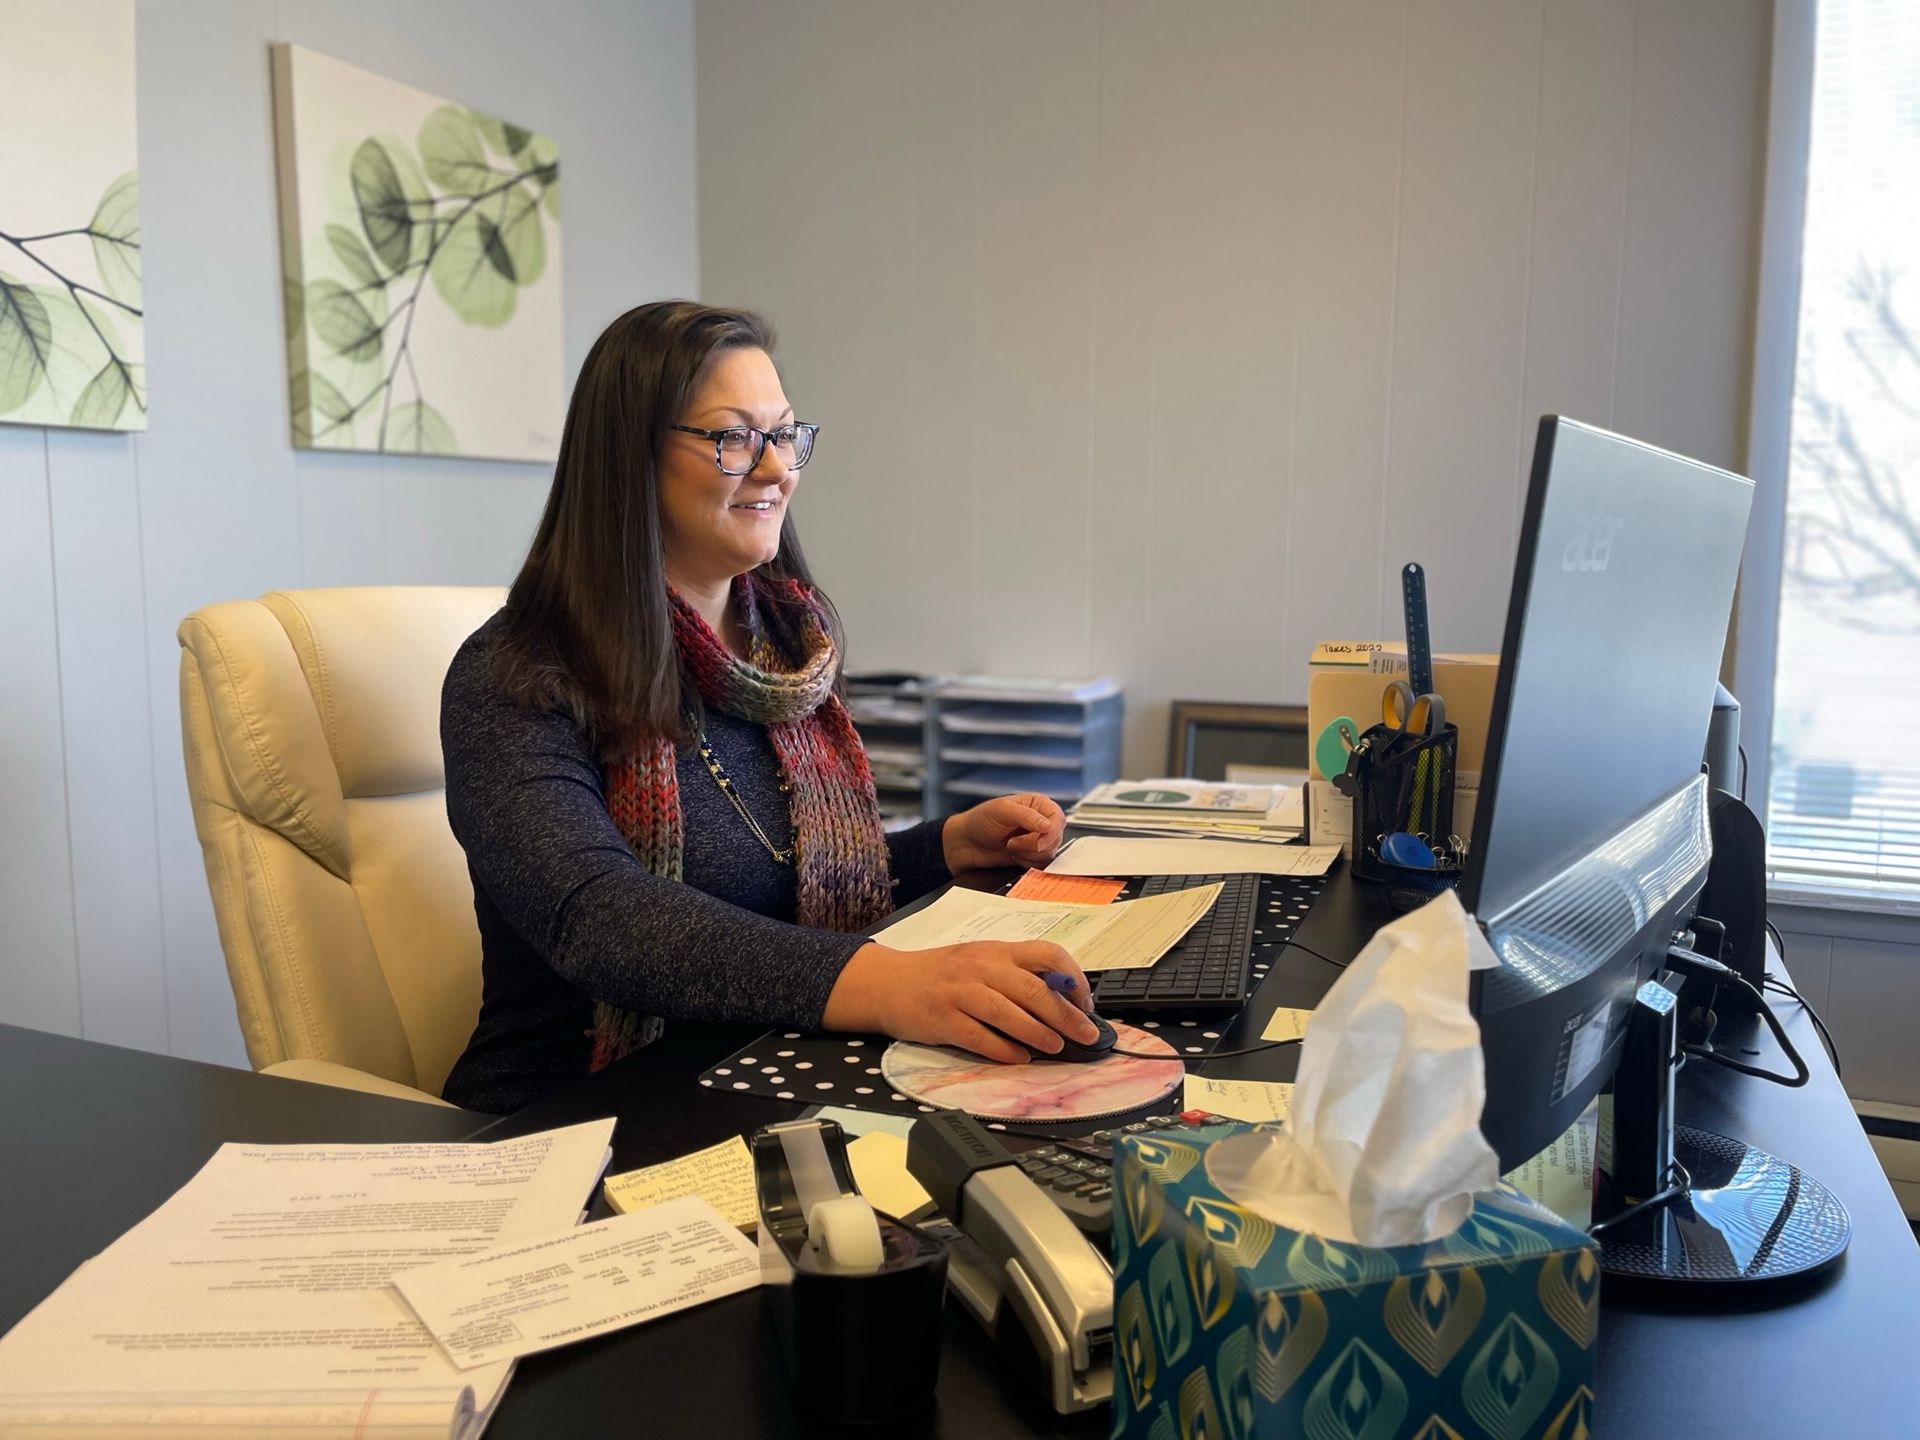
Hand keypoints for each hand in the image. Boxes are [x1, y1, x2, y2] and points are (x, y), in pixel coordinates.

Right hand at [822, 939, 1099, 1063]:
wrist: (888, 982)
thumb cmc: (942, 974)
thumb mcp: (981, 960)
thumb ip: (1016, 974)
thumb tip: (1063, 1000)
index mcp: (997, 951)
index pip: (1047, 954)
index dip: (1073, 979)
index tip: (1086, 1003)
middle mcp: (981, 967)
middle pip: (1034, 989)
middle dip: (1067, 1016)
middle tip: (1086, 1035)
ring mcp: (960, 993)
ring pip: (1009, 1013)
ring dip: (1038, 1033)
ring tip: (1056, 1047)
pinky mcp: (943, 1019)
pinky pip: (979, 1037)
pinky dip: (1003, 1050)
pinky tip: (1019, 1058)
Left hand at [942, 793, 1067, 872]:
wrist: (966, 844)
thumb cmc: (980, 821)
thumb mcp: (1001, 811)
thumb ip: (1027, 816)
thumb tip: (1048, 825)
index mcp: (1037, 804)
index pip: (1058, 818)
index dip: (1051, 832)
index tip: (1038, 841)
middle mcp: (1041, 821)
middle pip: (1055, 838)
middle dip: (1033, 845)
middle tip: (1013, 842)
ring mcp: (1037, 840)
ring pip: (1049, 853)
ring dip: (1028, 854)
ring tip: (1010, 846)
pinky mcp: (1032, 856)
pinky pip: (1041, 865)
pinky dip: (1026, 863)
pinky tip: (1013, 855)